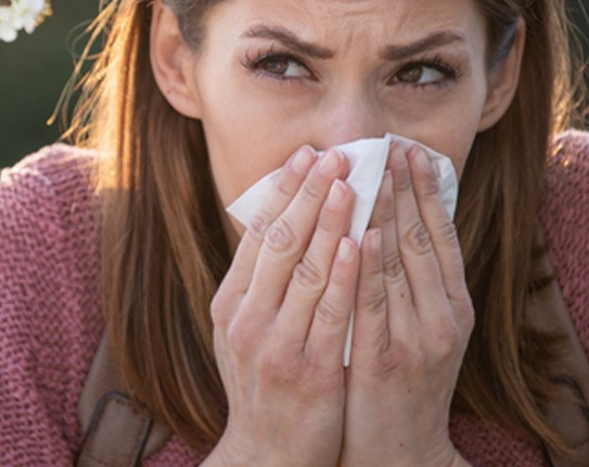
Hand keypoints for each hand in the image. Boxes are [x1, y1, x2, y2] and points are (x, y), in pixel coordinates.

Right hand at [205, 146, 358, 466]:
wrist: (268, 459)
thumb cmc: (266, 387)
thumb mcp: (247, 331)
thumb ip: (261, 283)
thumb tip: (281, 221)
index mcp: (231, 305)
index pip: (257, 234)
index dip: (283, 191)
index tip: (307, 154)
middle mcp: (247, 320)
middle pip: (279, 242)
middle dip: (308, 193)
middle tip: (334, 154)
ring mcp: (276, 346)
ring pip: (304, 270)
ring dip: (328, 221)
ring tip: (349, 181)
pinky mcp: (309, 372)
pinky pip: (329, 314)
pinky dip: (342, 275)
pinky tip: (357, 243)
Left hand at [339, 143, 474, 466]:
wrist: (401, 454)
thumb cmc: (402, 387)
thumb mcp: (419, 332)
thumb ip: (411, 285)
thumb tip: (393, 227)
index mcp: (453, 307)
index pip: (440, 235)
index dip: (428, 191)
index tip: (412, 150)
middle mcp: (443, 317)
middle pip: (423, 240)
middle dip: (406, 188)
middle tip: (390, 143)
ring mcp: (416, 339)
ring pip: (400, 265)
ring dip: (385, 213)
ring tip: (371, 170)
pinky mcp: (386, 361)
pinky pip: (375, 305)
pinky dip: (370, 268)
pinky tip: (361, 235)